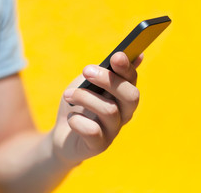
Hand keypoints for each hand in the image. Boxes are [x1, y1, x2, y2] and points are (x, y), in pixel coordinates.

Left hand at [52, 52, 143, 166]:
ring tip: (68, 95)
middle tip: (86, 71)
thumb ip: (106, 70)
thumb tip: (138, 55)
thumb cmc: (78, 104)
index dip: (126, 68)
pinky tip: (71, 119)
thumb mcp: (88, 83)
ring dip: (84, 97)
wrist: (62, 133)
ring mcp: (113, 131)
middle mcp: (124, 113)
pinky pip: (93, 131)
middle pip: (131, 96)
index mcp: (122, 95)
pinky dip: (77, 120)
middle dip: (108, 80)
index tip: (116, 56)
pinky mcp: (100, 146)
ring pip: (109, 110)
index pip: (132, 80)